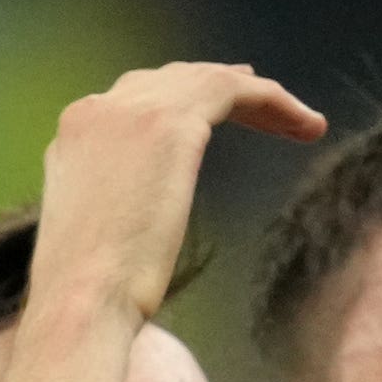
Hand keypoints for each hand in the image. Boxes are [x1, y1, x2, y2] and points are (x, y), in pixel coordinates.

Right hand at [29, 64, 321, 323]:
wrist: (80, 300)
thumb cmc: (87, 293)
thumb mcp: (96, 230)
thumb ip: (117, 196)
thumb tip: (141, 205)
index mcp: (73, 136)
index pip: (135, 101)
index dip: (181, 103)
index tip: (216, 116)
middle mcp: (96, 111)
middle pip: (172, 81)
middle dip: (220, 89)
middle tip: (265, 105)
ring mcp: (131, 110)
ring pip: (209, 81)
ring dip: (260, 99)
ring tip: (302, 123)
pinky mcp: (169, 120)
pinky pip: (236, 90)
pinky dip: (275, 102)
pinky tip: (307, 126)